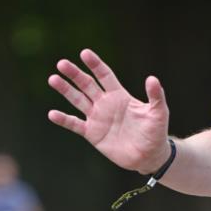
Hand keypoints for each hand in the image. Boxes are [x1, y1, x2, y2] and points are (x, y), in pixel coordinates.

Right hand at [48, 49, 170, 173]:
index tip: (84, 53)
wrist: (148, 156)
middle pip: (87, 84)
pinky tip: (52, 114)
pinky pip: (75, 124)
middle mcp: (105, 104)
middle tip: (61, 64)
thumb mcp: (159, 113)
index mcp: (119, 95)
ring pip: (78, 100)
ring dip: (66, 90)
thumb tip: (152, 78)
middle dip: (75, 74)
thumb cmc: (156, 133)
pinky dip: (64, 120)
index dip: (95, 64)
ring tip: (53, 79)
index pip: (104, 75)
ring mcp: (97, 118)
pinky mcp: (92, 134)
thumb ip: (155, 96)